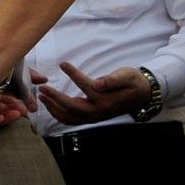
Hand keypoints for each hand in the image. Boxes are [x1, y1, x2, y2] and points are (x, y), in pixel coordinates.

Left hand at [37, 62, 151, 125]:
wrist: (141, 95)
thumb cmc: (133, 82)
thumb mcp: (127, 76)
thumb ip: (113, 80)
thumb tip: (98, 83)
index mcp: (106, 100)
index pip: (85, 86)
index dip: (73, 74)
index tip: (63, 64)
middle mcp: (98, 111)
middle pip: (71, 107)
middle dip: (54, 98)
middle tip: (42, 88)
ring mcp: (93, 117)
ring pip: (68, 117)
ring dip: (53, 108)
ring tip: (42, 97)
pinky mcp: (91, 118)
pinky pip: (70, 120)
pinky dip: (58, 114)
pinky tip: (50, 106)